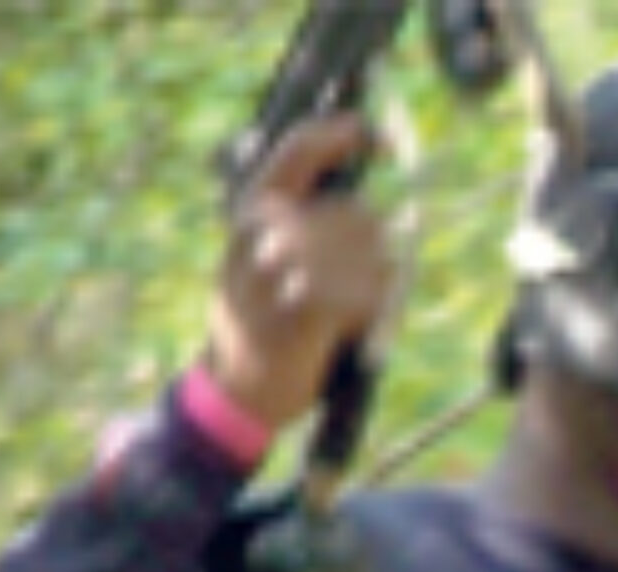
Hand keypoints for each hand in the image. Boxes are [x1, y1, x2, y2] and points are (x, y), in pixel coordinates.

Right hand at [206, 114, 396, 430]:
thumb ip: (297, 217)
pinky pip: (371, 287)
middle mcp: (263, 230)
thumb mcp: (259, 256)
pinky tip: (353, 326)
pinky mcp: (307, 308)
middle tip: (359, 279)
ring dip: (374, 278)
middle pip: (356, 209)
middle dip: (371, 245)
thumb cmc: (261, 320)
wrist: (237, 391)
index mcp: (250, 211)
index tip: (380, 140)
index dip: (344, 134)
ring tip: (348, 307)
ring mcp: (282, 267)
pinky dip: (374, 307)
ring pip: (370, 246)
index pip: (299, 149)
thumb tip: (363, 196)